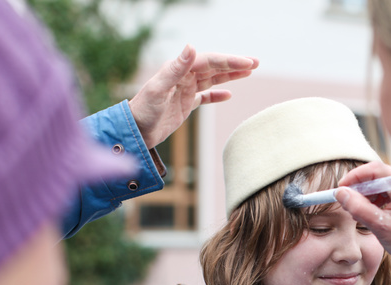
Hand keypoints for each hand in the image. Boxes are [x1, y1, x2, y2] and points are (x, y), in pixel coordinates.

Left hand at [129, 45, 258, 148]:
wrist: (135, 132)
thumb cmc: (143, 111)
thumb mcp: (158, 89)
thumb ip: (175, 68)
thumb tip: (191, 46)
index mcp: (178, 71)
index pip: (208, 61)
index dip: (229, 61)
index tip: (247, 63)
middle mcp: (183, 77)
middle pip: (214, 67)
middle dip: (235, 64)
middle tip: (255, 63)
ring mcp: (185, 90)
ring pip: (212, 79)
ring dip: (230, 75)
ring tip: (249, 72)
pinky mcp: (185, 104)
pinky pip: (205, 96)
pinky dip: (217, 95)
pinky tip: (229, 95)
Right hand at [335, 161, 390, 263]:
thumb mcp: (381, 227)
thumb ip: (359, 208)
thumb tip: (341, 193)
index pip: (375, 169)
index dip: (355, 176)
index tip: (341, 188)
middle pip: (377, 175)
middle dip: (359, 188)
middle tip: (347, 203)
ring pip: (380, 183)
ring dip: (366, 195)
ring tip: (359, 213)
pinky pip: (386, 191)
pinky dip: (375, 200)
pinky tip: (370, 214)